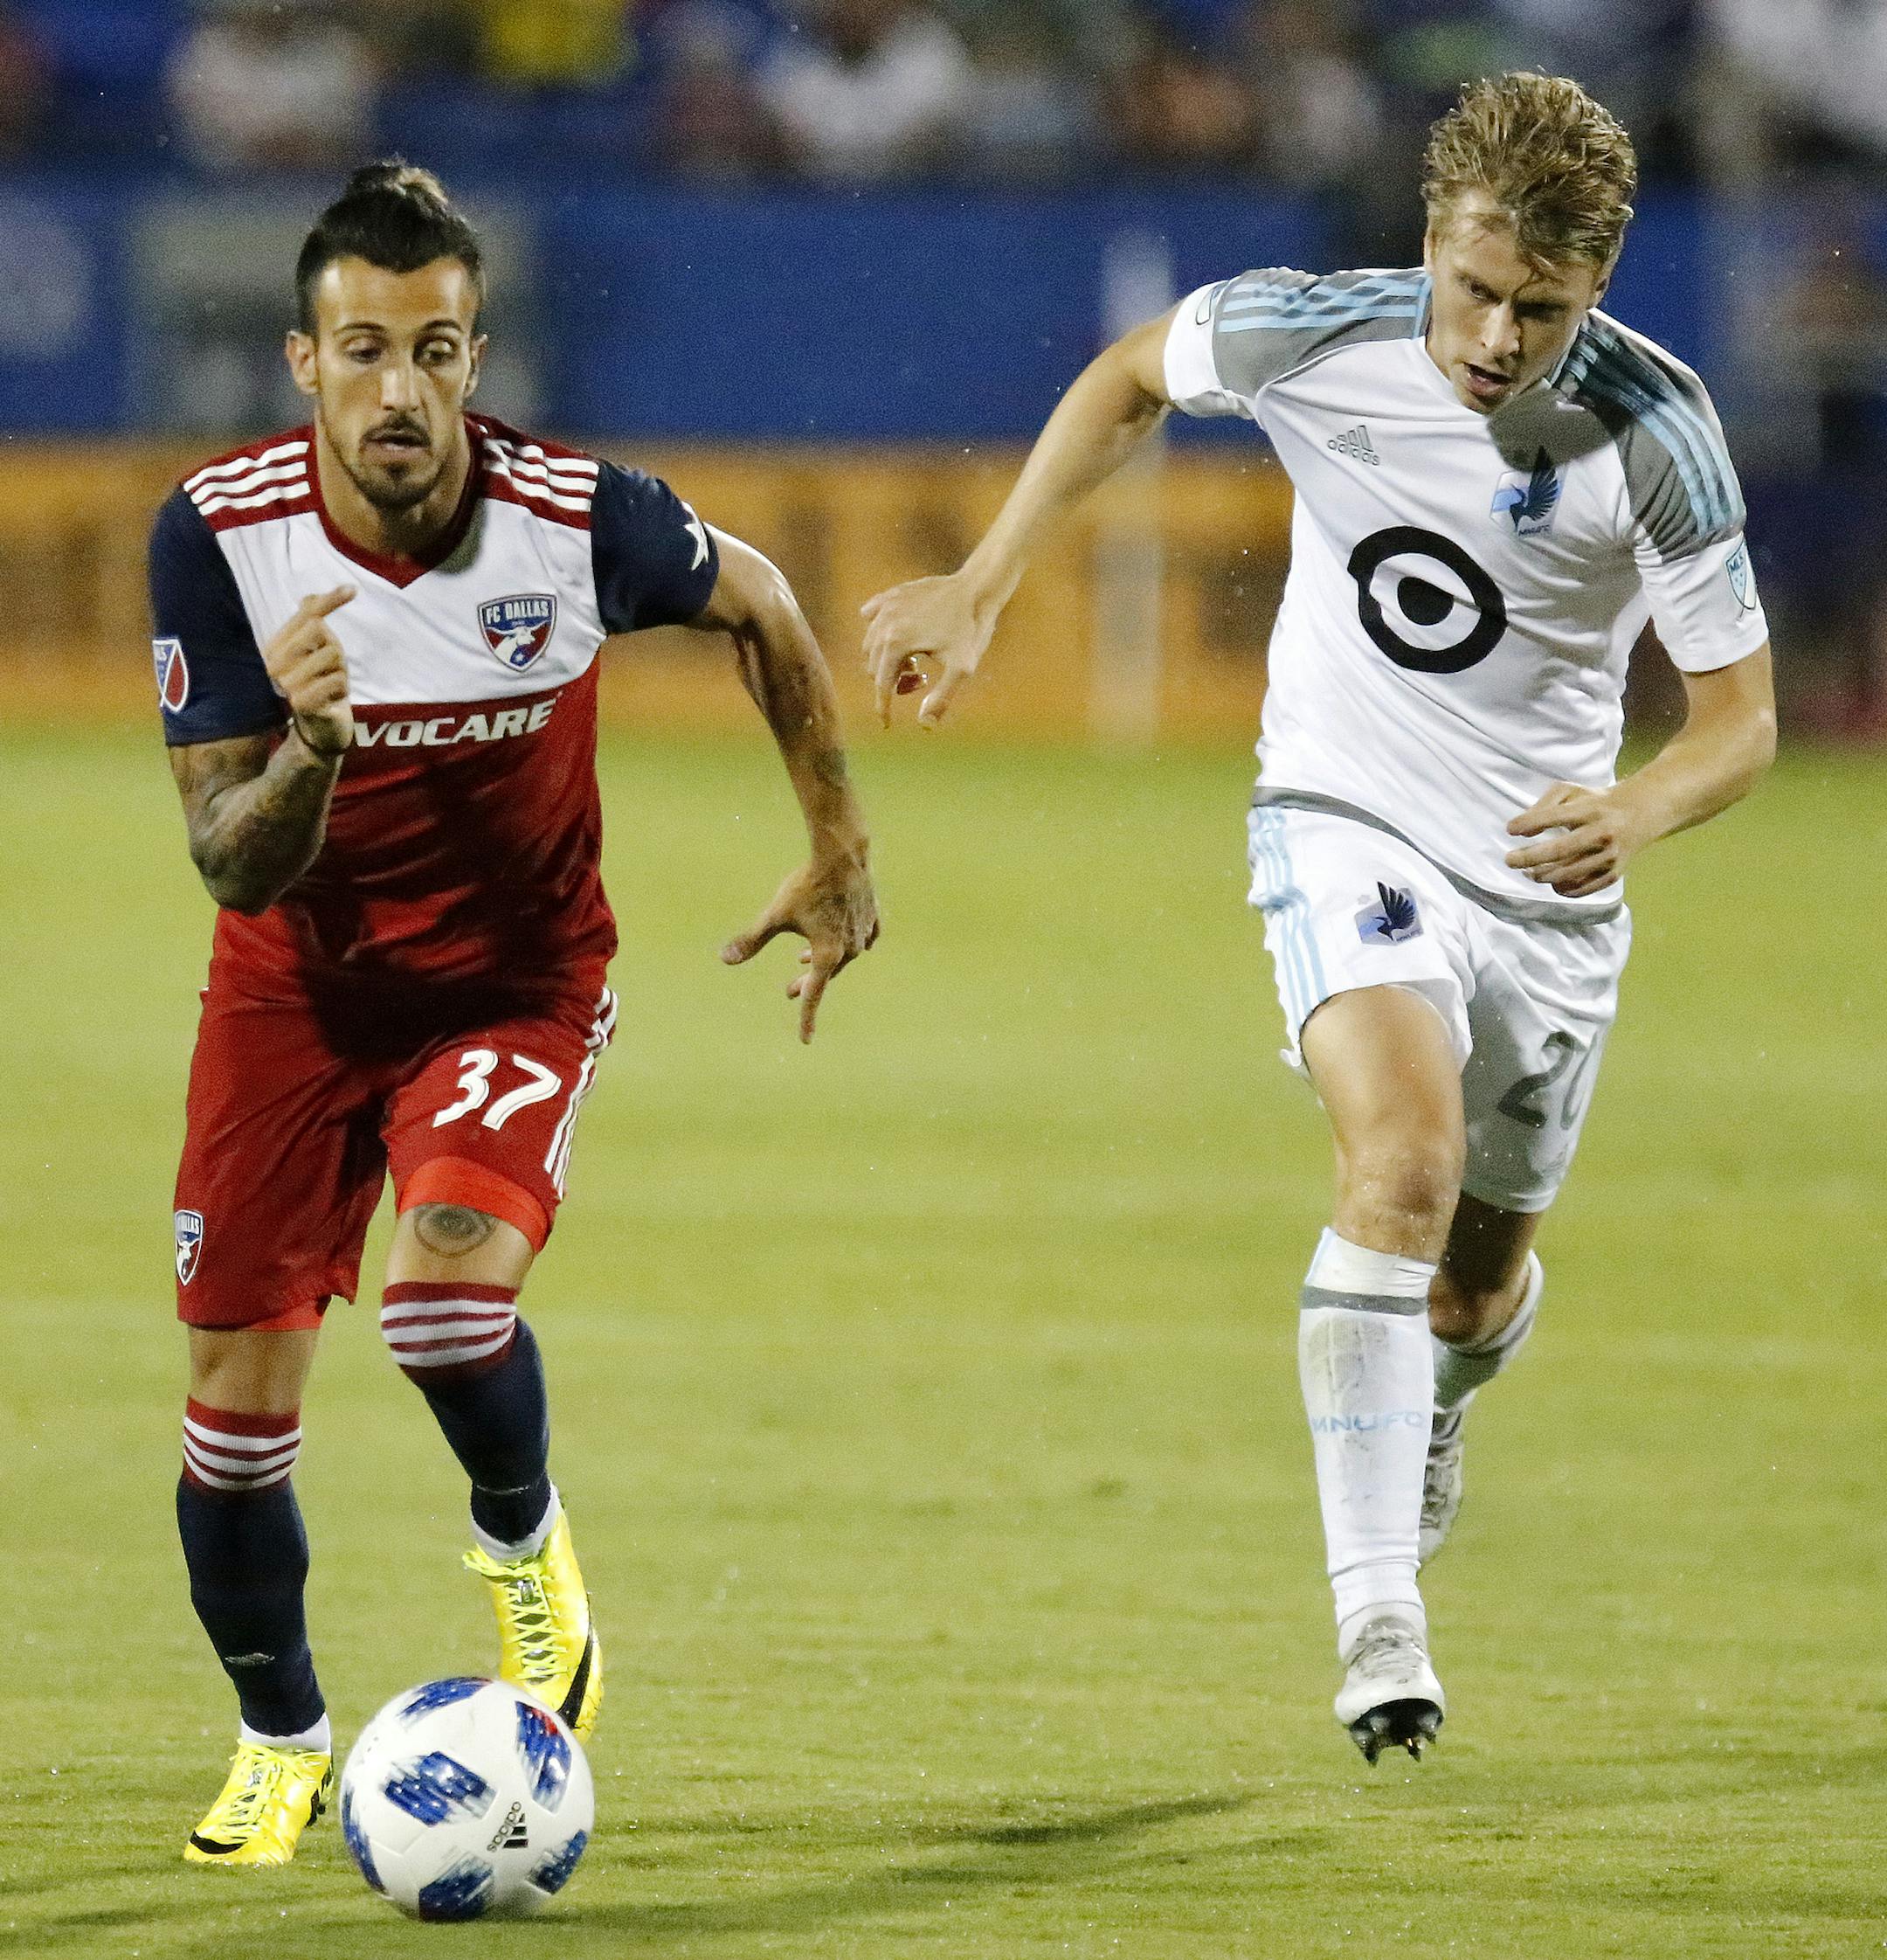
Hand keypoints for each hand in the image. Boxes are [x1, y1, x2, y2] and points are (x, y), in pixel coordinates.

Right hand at [262, 587, 355, 758]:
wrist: (319, 727)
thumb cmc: (318, 686)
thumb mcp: (317, 652)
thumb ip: (311, 624)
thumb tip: (309, 596)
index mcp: (275, 646)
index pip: (304, 615)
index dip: (329, 600)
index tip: (353, 589)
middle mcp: (273, 662)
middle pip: (317, 628)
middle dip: (334, 648)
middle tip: (329, 671)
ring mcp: (285, 683)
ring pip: (332, 653)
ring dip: (340, 670)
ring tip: (328, 686)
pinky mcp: (300, 702)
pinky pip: (336, 679)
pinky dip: (342, 687)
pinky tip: (332, 699)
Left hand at [720, 847, 877, 1041]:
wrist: (843, 855)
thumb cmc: (807, 885)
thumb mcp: (775, 914)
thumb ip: (752, 939)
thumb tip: (725, 958)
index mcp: (827, 955)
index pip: (813, 995)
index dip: (806, 1020)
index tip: (804, 1041)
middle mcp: (849, 950)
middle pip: (826, 974)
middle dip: (806, 983)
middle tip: (788, 990)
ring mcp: (864, 933)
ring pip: (844, 956)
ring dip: (823, 961)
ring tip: (802, 958)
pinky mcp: (872, 916)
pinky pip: (864, 938)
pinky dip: (850, 943)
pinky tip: (845, 939)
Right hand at [860, 571, 990, 728]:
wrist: (976, 588)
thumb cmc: (970, 629)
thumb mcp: (962, 668)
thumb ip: (942, 699)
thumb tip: (925, 725)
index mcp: (896, 644)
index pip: (882, 685)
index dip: (884, 708)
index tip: (886, 724)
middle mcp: (883, 625)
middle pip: (874, 667)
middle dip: (892, 681)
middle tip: (921, 680)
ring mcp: (885, 607)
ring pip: (871, 645)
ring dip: (886, 660)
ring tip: (915, 660)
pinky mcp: (891, 595)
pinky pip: (871, 616)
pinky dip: (876, 631)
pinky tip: (893, 636)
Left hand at [1505, 782, 1648, 897]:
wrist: (1639, 815)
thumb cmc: (1595, 803)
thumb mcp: (1572, 792)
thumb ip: (1544, 805)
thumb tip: (1522, 831)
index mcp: (1591, 810)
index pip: (1555, 817)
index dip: (1529, 823)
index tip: (1510, 829)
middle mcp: (1602, 833)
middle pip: (1559, 850)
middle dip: (1528, 857)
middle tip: (1509, 860)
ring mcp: (1609, 856)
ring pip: (1568, 874)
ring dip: (1541, 875)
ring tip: (1528, 872)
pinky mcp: (1613, 874)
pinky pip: (1582, 889)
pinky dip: (1562, 888)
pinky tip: (1551, 882)